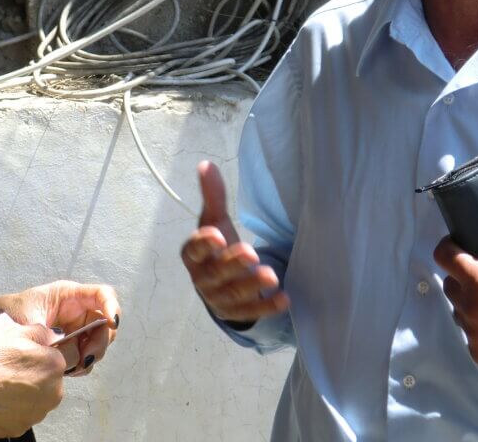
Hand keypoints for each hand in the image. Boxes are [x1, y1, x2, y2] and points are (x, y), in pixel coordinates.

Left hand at [0, 281, 119, 375]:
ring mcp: (77, 327)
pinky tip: (69, 369)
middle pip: (106, 322)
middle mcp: (78, 310)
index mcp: (70, 295)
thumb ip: (48, 331)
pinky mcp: (73, 344)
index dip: (112, 306)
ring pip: (99, 340)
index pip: (102, 294)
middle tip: (86, 357)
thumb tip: (65, 347)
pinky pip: (87, 354)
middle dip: (101, 341)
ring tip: (75, 366)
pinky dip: (83, 364)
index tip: (113, 323)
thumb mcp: (29, 318)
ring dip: (92, 355)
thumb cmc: (12, 313)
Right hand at [0, 317, 66, 438]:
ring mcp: (37, 413)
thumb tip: (48, 335)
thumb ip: (38, 332)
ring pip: (35, 398)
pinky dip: (12, 408)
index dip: (36, 353)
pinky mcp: (21, 427)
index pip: (54, 355)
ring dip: (23, 392)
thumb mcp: (13, 331)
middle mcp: (53, 392)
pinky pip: (20, 413)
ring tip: (0, 383)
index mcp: (54, 365)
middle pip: (47, 379)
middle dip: (32, 373)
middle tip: (8, 368)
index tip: (21, 354)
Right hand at [180, 161, 288, 324]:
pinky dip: (267, 307)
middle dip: (232, 264)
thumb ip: (212, 196)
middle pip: (215, 273)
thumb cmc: (217, 247)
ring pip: (234, 294)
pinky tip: (284, 298)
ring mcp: (219, 298)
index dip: (203, 244)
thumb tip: (206, 165)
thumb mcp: (214, 221)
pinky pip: (251, 312)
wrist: (220, 284)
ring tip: (271, 276)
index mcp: (193, 255)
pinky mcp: (237, 313)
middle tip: (250, 253)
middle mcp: (202, 279)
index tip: (217, 235)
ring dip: (252, 286)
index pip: (193, 251)